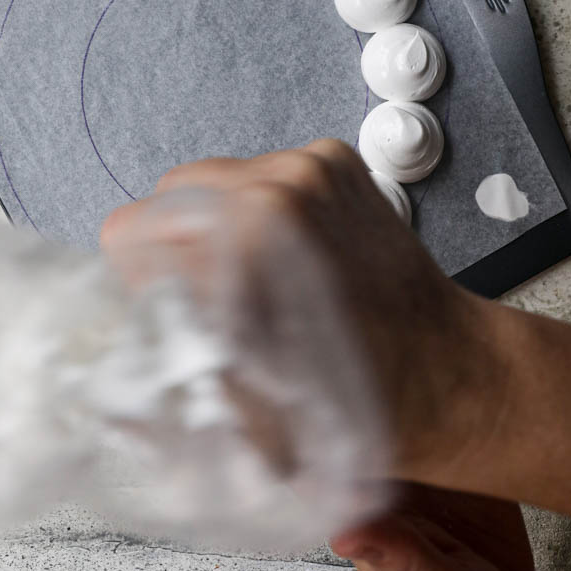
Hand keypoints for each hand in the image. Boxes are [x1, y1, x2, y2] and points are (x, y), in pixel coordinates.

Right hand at [100, 140, 496, 487]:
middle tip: (205, 306)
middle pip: (167, 199)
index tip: (162, 316)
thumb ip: (172, 367)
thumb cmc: (368, 403)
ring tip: (253, 284)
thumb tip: (110, 355)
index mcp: (251, 240)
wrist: (459, 377)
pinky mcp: (336, 160)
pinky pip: (261, 175)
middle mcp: (280, 186)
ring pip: (212, 183)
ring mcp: (312, 163)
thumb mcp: (247, 411)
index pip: (130, 233)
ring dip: (216, 231)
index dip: (137, 284)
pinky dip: (260, 215)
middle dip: (172, 253)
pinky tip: (291, 261)